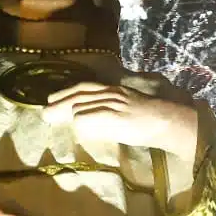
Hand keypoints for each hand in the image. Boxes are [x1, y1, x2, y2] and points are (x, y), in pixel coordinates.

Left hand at [43, 82, 197, 159]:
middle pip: (80, 93)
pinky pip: (91, 117)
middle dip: (60, 101)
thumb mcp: (130, 109)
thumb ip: (113, 112)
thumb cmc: (154, 120)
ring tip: (50, 116)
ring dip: (65, 112)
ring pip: (82, 103)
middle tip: (45, 109)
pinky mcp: (115, 116)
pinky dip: (82, 124)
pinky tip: (76, 128)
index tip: (53, 98)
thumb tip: (95, 120)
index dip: (67, 92)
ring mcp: (114, 104)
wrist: (170, 120)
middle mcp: (113, 93)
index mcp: (116, 90)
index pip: (87, 87)